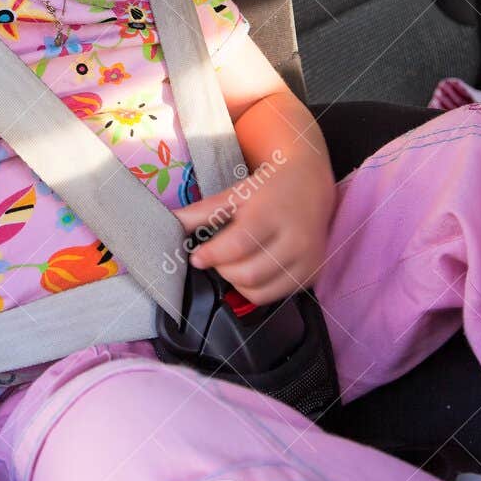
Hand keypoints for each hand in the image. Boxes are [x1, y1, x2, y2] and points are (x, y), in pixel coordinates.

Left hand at [172, 157, 335, 304]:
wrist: (310, 184)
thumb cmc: (269, 188)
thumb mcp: (235, 193)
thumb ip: (201, 212)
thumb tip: (168, 222)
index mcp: (272, 213)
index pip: (238, 244)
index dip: (212, 255)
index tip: (198, 257)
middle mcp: (295, 238)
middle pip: (248, 274)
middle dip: (223, 270)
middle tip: (218, 257)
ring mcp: (306, 259)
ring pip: (260, 291)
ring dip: (237, 283)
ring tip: (236, 263)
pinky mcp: (312, 273)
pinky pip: (274, 296)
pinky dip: (256, 288)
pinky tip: (254, 268)